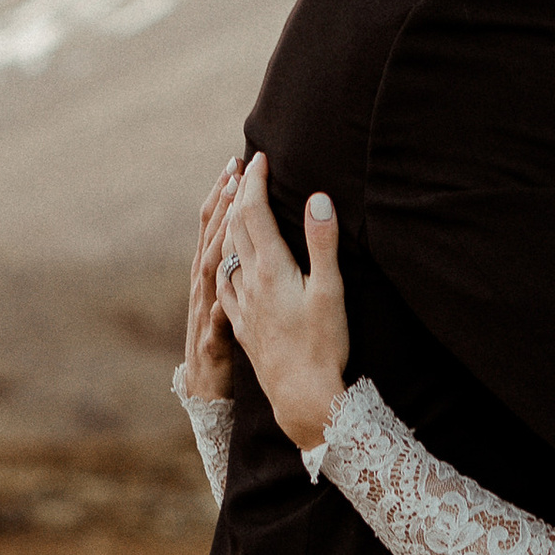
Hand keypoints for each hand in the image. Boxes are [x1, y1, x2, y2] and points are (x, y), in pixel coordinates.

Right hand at [182, 161, 244, 400]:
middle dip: (221, 204)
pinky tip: (227, 286)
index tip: (237, 162)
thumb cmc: (230, 342)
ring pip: (210, 271)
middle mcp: (208, 288)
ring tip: (231, 213)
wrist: (210, 391)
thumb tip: (256, 228)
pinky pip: (217, 319)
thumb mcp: (238, 298)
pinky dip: (220, 302)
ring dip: (218, 240)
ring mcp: (208, 314)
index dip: (224, 196)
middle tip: (234, 171)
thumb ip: (243, 263)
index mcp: (217, 275)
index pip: (218, 227)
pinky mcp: (214, 341)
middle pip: (211, 239)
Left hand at [216, 153, 350, 452]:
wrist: (302, 397)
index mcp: (271, 269)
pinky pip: (223, 282)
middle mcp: (249, 283)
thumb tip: (317, 198)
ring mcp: (242, 305)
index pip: (254, 213)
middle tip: (242, 166)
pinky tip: (225, 259)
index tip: (258, 157)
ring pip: (225, 252)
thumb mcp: (331, 291)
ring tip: (232, 202)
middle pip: (236, 227)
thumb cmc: (323, 346)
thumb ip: (323, 243)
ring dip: (228, 222)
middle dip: (238, 193)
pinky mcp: (243, 325)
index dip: (255, 182)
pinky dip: (223, 258)